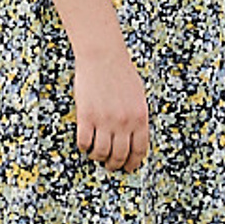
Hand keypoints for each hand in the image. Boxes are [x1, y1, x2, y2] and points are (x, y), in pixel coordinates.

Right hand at [72, 45, 151, 172]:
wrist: (103, 55)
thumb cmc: (121, 71)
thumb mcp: (138, 95)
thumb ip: (138, 116)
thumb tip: (135, 134)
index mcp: (140, 118)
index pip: (139, 150)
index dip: (133, 163)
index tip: (128, 168)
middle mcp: (124, 122)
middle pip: (120, 155)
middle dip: (115, 165)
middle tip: (110, 166)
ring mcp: (105, 120)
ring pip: (101, 152)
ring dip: (98, 158)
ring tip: (95, 155)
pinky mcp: (87, 116)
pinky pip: (84, 142)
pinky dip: (84, 147)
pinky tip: (84, 144)